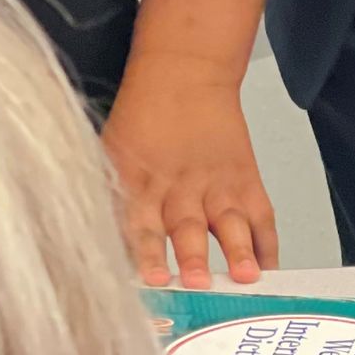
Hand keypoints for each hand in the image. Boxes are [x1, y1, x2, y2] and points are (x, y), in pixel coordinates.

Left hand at [102, 54, 278, 290]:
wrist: (184, 70)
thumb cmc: (141, 115)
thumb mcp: (108, 152)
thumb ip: (104, 200)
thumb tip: (86, 246)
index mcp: (140, 184)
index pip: (140, 227)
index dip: (145, 254)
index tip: (151, 280)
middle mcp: (179, 189)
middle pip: (186, 229)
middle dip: (193, 258)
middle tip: (198, 284)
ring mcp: (216, 185)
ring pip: (228, 222)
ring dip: (237, 251)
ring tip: (246, 276)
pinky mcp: (244, 178)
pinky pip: (260, 216)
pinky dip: (267, 244)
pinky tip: (268, 268)